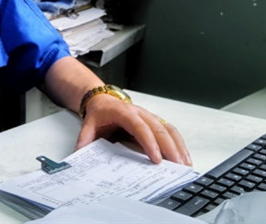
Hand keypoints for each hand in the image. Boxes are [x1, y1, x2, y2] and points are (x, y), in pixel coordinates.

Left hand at [75, 94, 191, 165]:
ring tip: (185, 164)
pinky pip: (170, 130)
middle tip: (177, 166)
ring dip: (178, 146)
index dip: (149, 143)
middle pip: (159, 129)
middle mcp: (140, 112)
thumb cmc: (99, 113)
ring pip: (168, 129)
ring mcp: (149, 116)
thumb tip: (80, 154)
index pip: (140, 127)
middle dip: (170, 148)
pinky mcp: (155, 121)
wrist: (103, 99)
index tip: (156, 159)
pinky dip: (179, 143)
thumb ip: (84, 140)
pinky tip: (184, 156)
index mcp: (124, 113)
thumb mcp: (88, 125)